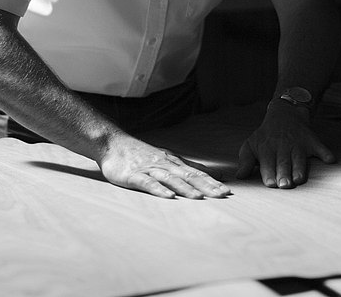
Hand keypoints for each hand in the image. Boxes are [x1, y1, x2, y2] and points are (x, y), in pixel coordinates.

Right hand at [98, 136, 230, 199]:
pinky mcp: (134, 175)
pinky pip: (148, 183)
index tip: (226, 191)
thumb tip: (214, 173)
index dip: (212, 182)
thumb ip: (190, 167)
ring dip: (185, 188)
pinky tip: (168, 197)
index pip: (196, 173)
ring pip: (170, 179)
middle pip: (188, 176)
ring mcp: (149, 169)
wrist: (113, 143)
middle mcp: (164, 165)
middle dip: (205, 186)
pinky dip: (159, 190)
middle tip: (221, 195)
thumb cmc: (141, 153)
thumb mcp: (169, 158)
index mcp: (173, 162)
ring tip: (199, 197)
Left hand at [235, 103, 335, 188]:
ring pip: (299, 158)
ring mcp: (298, 144)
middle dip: (283, 174)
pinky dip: (326, 153)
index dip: (269, 174)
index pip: (267, 163)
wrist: (285, 113)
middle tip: (284, 185)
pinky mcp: (312, 141)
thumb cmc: (265, 135)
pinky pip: (320, 147)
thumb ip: (245, 161)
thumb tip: (239, 176)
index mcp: (266, 149)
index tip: (270, 184)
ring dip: (299, 168)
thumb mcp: (251, 145)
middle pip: (283, 162)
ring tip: (299, 179)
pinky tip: (330, 160)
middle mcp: (282, 146)